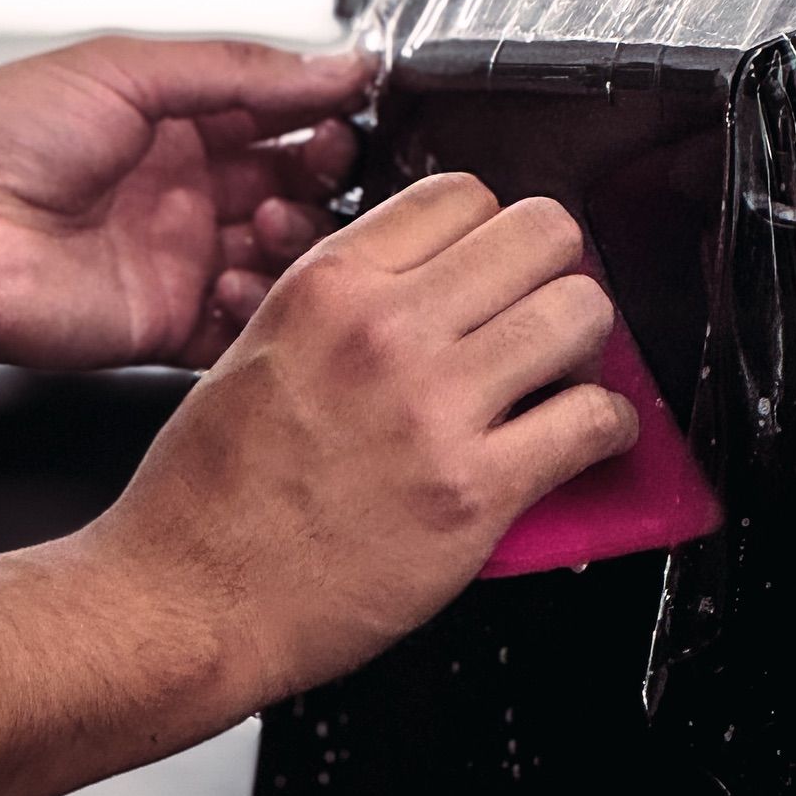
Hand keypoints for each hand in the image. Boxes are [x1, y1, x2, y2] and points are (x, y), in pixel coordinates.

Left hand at [0, 38, 369, 374]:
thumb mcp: (126, 69)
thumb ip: (239, 70)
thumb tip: (335, 63)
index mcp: (176, 123)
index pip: (283, 119)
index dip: (325, 118)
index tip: (357, 115)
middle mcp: (184, 192)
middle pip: (295, 190)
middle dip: (322, 182)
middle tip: (322, 171)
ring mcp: (177, 260)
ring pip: (281, 261)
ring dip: (297, 244)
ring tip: (269, 226)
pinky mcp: (165, 326)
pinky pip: (241, 329)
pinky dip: (260, 312)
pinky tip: (240, 283)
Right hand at [97, 173, 639, 709]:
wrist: (189, 601)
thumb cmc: (208, 493)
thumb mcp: (255, 347)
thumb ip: (344, 301)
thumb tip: (428, 278)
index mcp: (328, 286)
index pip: (463, 193)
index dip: (488, 227)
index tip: (493, 263)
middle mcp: (385, 332)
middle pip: (540, 234)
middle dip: (552, 268)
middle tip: (540, 308)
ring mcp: (434, 409)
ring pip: (580, 313)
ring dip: (585, 341)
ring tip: (563, 371)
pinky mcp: (474, 492)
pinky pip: (591, 421)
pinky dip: (606, 426)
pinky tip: (583, 435)